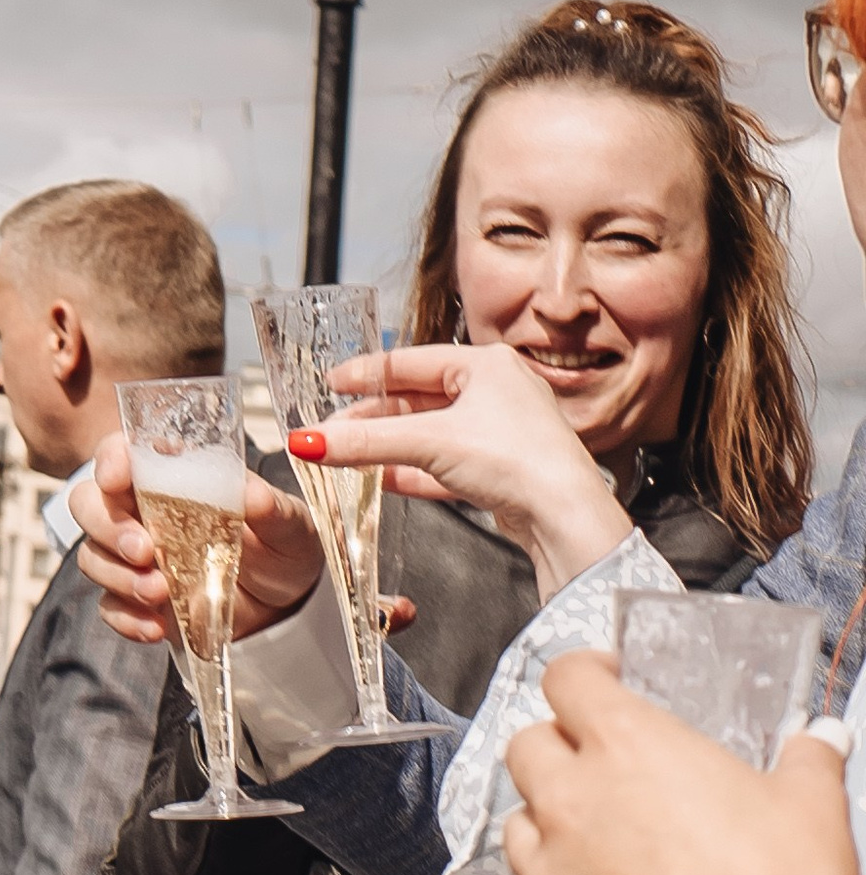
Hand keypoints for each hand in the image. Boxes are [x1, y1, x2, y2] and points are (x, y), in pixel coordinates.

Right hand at [76, 433, 320, 648]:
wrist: (285, 607)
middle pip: (89, 504)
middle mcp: (143, 510)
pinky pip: (109, 607)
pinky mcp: (136, 600)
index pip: (123, 452)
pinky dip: (126, 618)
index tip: (116, 478)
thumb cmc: (282, 548)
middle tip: (145, 551)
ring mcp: (136, 558)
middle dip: (107, 527)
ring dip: (118, 576)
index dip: (109, 459)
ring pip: (92, 556)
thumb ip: (271, 507)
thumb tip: (253, 495)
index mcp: (174, 474)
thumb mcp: (289, 524)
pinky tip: (156, 626)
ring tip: (160, 592)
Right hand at [293, 343, 632, 597]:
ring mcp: (497, 430)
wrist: (562, 513)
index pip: (411, 361)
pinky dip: (411, 471)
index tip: (334, 381)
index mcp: (485, 364)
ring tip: (349, 455)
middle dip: (372, 417)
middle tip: (332, 430)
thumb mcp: (431, 442)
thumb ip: (368, 442)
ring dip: (388, 445)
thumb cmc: (517, 460)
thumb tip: (311, 442)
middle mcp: (494, 390)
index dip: (368, 372)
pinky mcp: (496, 469)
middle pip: (417, 399)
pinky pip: (442, 463)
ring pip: (428, 433)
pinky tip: (383, 480)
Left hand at [503, 653, 858, 874]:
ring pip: (516, 823)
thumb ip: (806, 761)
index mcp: (628, 745)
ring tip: (591, 825)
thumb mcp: (809, 801)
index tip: (600, 678)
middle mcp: (575, 802)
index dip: (581, 670)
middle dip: (553, 741)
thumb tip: (818, 744)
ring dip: (544, 815)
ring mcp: (556, 873)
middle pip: (525, 747)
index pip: (567, 678)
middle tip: (592, 754)